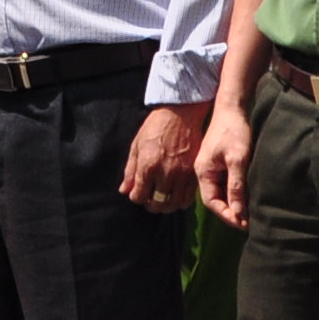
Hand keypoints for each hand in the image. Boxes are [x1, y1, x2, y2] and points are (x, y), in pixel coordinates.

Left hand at [123, 100, 208, 214]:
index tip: (137, 192)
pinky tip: (175, 195)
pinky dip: (180, 201)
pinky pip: (188, 198)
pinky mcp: (194, 174)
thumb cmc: (155, 127)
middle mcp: (166, 173)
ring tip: (162, 199)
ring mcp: (182, 175)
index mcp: (148, 166)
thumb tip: (124, 190)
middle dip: (150, 204)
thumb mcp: (136, 146)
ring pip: (173, 205)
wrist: (180, 114)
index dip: (136, 197)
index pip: (139, 196)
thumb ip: (130, 171)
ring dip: (165, 206)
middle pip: (156, 204)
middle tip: (149, 198)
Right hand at [195, 92, 257, 228]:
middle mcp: (205, 172)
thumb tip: (238, 211)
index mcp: (203, 172)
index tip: (242, 224)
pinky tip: (247, 196)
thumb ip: (236, 185)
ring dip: (234, 203)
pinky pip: (226, 183)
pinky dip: (236, 192)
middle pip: (216, 199)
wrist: (233, 108)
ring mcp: (212, 167)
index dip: (226, 215)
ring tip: (249, 213)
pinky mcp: (220, 163)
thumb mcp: (237, 159)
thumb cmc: (234, 131)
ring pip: (222, 192)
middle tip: (248, 223)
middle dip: (231, 212)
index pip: (211, 202)